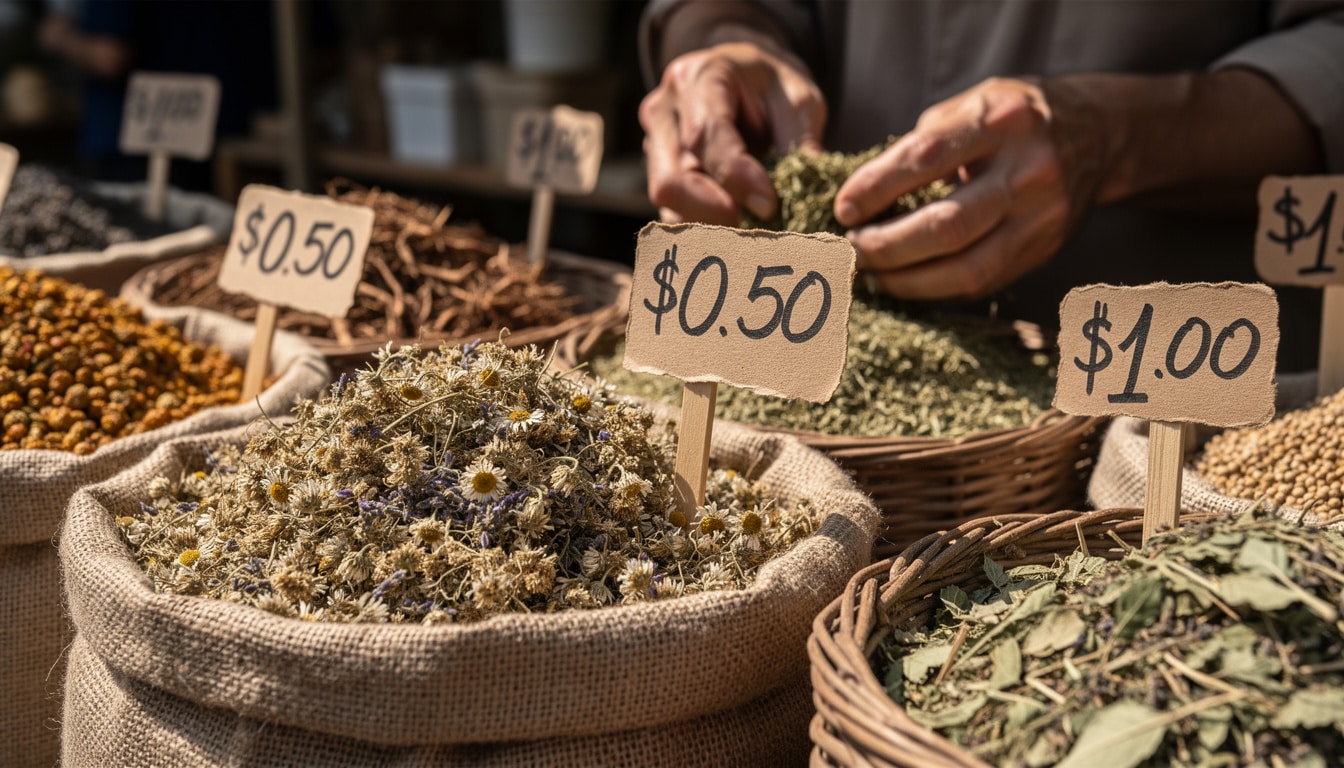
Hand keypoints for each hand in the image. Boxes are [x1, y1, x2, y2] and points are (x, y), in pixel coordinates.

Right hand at [639, 42, 825, 224]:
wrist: (746, 80)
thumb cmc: (772, 88)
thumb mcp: (798, 101)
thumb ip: (800, 143)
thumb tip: (809, 196)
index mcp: (700, 77)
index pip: (706, 134)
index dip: (735, 176)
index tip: (769, 204)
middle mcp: (665, 110)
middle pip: (672, 178)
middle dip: (714, 212)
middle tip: (757, 227)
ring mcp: (654, 144)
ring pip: (668, 202)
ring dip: (709, 223)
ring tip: (751, 229)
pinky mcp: (658, 173)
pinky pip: (672, 212)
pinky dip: (703, 228)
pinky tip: (736, 229)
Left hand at [835, 77, 1105, 300]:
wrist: (1098, 135)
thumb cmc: (1015, 117)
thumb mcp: (973, 103)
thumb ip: (923, 141)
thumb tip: (863, 193)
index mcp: (1003, 122)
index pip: (927, 157)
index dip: (877, 187)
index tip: (843, 208)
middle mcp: (1028, 171)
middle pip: (947, 225)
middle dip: (888, 245)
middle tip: (852, 247)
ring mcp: (1041, 217)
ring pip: (966, 267)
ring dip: (907, 279)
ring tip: (871, 272)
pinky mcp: (1042, 251)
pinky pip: (981, 282)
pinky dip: (934, 287)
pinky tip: (905, 281)